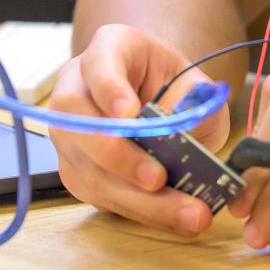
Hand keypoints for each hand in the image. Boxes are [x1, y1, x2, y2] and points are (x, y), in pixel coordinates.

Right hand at [45, 24, 230, 236]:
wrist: (166, 99)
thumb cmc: (178, 86)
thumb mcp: (198, 85)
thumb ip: (197, 104)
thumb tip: (187, 138)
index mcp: (109, 49)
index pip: (98, 62)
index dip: (109, 88)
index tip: (129, 113)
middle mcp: (76, 88)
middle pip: (76, 122)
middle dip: (118, 157)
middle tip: (158, 179)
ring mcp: (70, 133)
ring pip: (87, 169)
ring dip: (137, 199)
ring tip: (187, 214)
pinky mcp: (77, 171)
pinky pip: (100, 196)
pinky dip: (140, 211)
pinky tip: (174, 219)